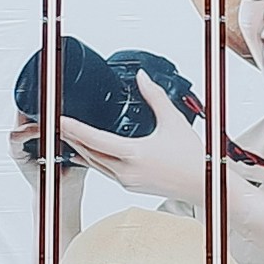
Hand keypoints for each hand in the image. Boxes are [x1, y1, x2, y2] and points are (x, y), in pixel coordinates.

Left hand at [57, 73, 211, 204]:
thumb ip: (155, 96)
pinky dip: (95, 159)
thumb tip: (142, 77)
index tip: (61, 120)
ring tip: (69, 136)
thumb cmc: (193, 158)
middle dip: (72, 139)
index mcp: (134, 155)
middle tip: (58, 125)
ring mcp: (128, 181)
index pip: (95, 140)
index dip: (75, 129)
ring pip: (96, 164)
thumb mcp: (173, 121)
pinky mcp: (131, 186)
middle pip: (90, 153)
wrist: (204, 184)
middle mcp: (127, 172)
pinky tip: (92, 152)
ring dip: (82, 150)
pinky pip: (106, 171)